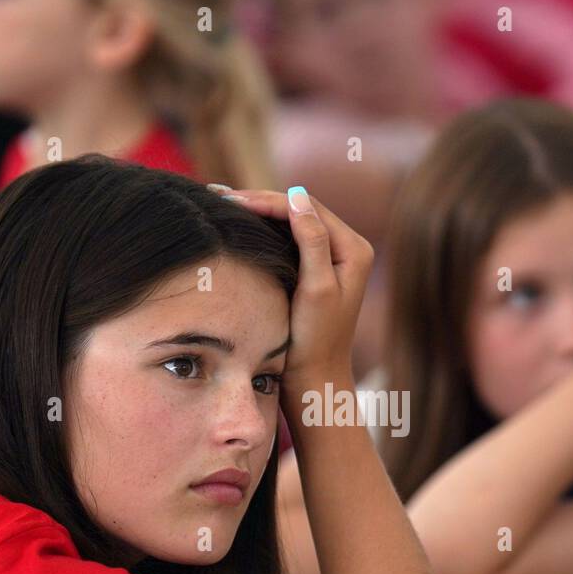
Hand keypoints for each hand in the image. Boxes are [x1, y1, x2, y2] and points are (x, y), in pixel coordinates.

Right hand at [216, 185, 372, 389]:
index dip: (269, 200)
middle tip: (219, 196)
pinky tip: (240, 225)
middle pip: (300, 211)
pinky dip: (264, 229)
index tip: (231, 201)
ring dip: (260, 212)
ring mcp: (332, 258)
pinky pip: (289, 239)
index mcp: (354, 249)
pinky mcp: (316, 270)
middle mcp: (347, 248)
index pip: (307, 208)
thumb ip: (312, 241)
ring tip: (223, 205)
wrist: (315, 377)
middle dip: (261, 202)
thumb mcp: (316, 288)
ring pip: (292, 222)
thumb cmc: (317, 340)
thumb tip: (297, 197)